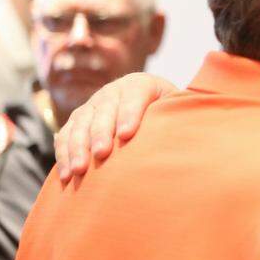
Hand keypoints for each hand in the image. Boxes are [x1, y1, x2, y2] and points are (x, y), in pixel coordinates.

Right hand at [54, 72, 177, 183]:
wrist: (147, 105)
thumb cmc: (168, 112)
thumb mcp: (176, 107)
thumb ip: (180, 114)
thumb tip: (195, 130)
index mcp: (139, 84)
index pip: (134, 96)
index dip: (130, 114)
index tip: (128, 135)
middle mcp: (112, 92)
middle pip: (104, 111)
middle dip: (101, 133)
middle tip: (102, 154)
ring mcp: (92, 106)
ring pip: (80, 124)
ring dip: (78, 148)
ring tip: (80, 170)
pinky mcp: (77, 121)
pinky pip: (65, 136)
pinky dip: (64, 155)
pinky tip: (67, 175)